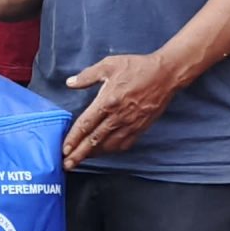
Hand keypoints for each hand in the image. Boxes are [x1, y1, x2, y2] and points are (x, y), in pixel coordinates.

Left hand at [62, 52, 182, 168]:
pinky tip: (104, 151)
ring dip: (94, 154)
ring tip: (82, 160)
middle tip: (67, 165)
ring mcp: (130, 124)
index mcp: (108, 102)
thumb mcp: (109, 65)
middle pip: (94, 140)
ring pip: (108, 145)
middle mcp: (118, 116)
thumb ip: (87, 76)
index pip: (86, 125)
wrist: (165, 74)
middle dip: (79, 154)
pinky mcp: (141, 127)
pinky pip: (124, 144)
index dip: (74, 139)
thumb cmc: (137, 67)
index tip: (64, 149)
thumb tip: (70, 83)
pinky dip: (112, 150)